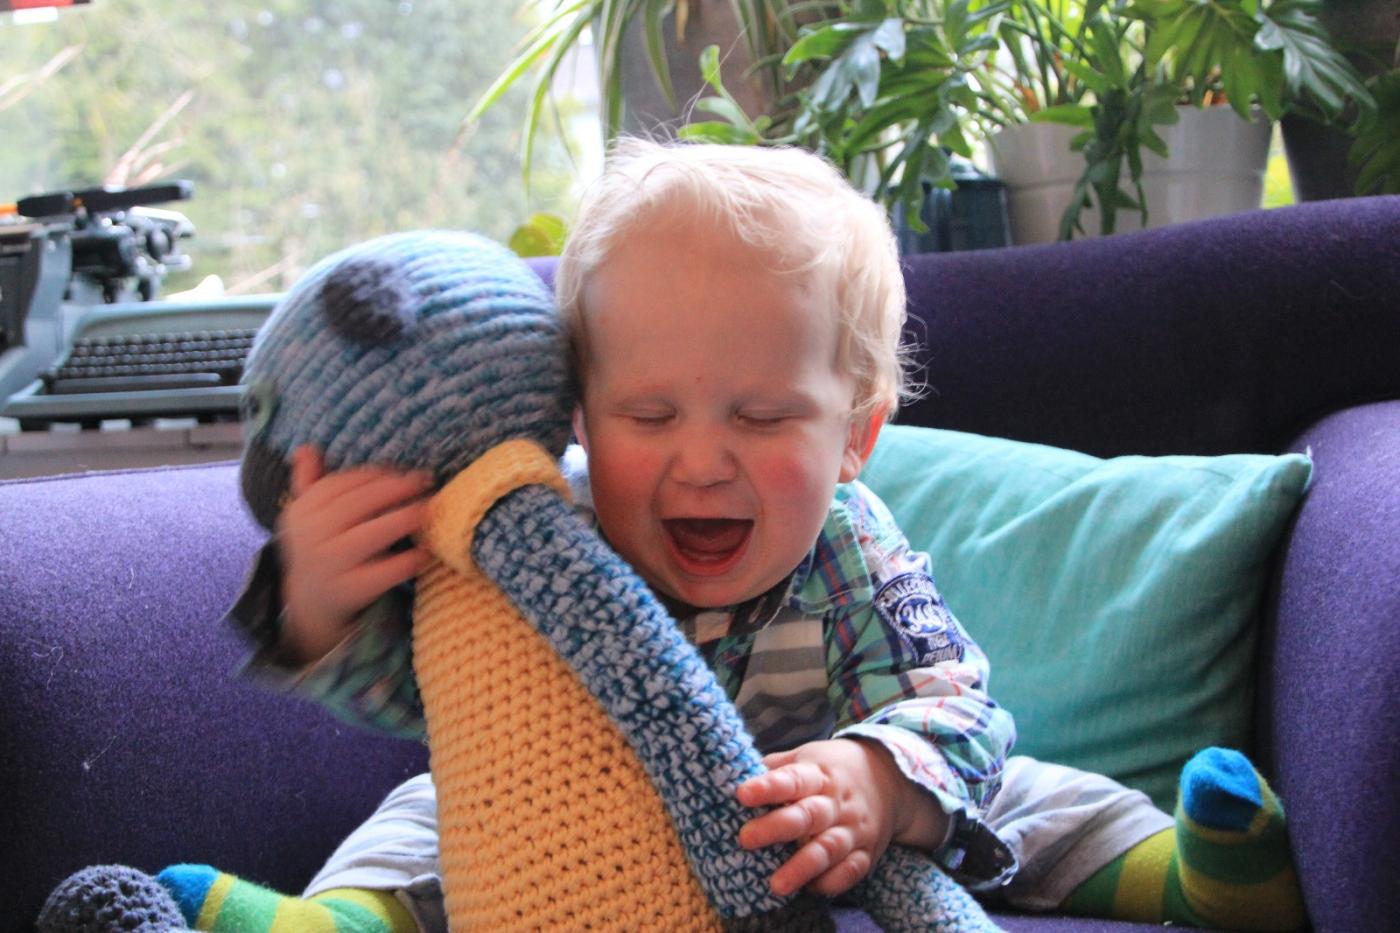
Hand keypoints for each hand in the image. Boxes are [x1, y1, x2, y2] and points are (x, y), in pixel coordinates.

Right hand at [278, 445, 432, 664]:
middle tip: (425, 481)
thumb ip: (311, 482)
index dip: (376, 474)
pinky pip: (382, 574)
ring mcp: (328, 565)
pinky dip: (407, 562)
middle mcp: (310, 536)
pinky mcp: (348, 592)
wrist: (311, 603)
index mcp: (301, 511)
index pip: (341, 483)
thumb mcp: (309, 515)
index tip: (402, 471)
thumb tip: (306, 447)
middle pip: (357, 504)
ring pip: (370, 536)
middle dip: (395, 489)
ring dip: (403, 519)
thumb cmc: (321, 546)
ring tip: (428, 510)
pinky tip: (426, 552)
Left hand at [736, 738, 941, 897]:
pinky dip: (832, 882)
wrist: (890, 778)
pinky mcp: (866, 852)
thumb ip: (774, 768)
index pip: (792, 779)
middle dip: (777, 828)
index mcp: (818, 774)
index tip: (742, 794)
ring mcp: (853, 829)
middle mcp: (836, 802)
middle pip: (808, 815)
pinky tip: (811, 889)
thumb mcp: (806, 756)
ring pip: (829, 848)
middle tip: (746, 839)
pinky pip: (852, 870)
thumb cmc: (832, 768)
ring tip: (776, 885)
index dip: (768, 787)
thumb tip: (732, 774)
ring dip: (803, 867)